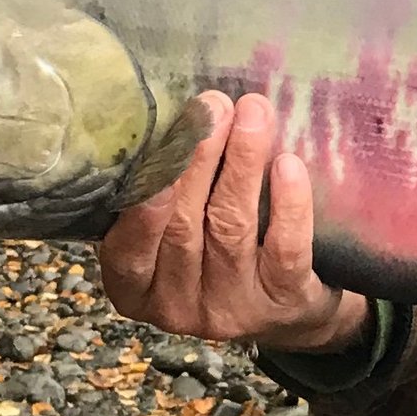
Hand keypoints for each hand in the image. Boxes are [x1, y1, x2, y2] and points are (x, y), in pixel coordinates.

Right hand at [97, 91, 369, 351]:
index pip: (128, 251)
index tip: (158, 148)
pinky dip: (287, 205)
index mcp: (136, 288)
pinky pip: (285, 251)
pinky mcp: (284, 302)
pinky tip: (288, 165)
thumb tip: (174, 116)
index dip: (142, 204)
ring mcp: (233, 309)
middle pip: (183, 228)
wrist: (288, 306)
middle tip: (213, 106)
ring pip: (232, 230)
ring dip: (241, 164)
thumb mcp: (175, 232)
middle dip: (198, 159)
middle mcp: (178, 306)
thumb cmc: (216, 250)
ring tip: (253, 114)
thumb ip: (163, 190)